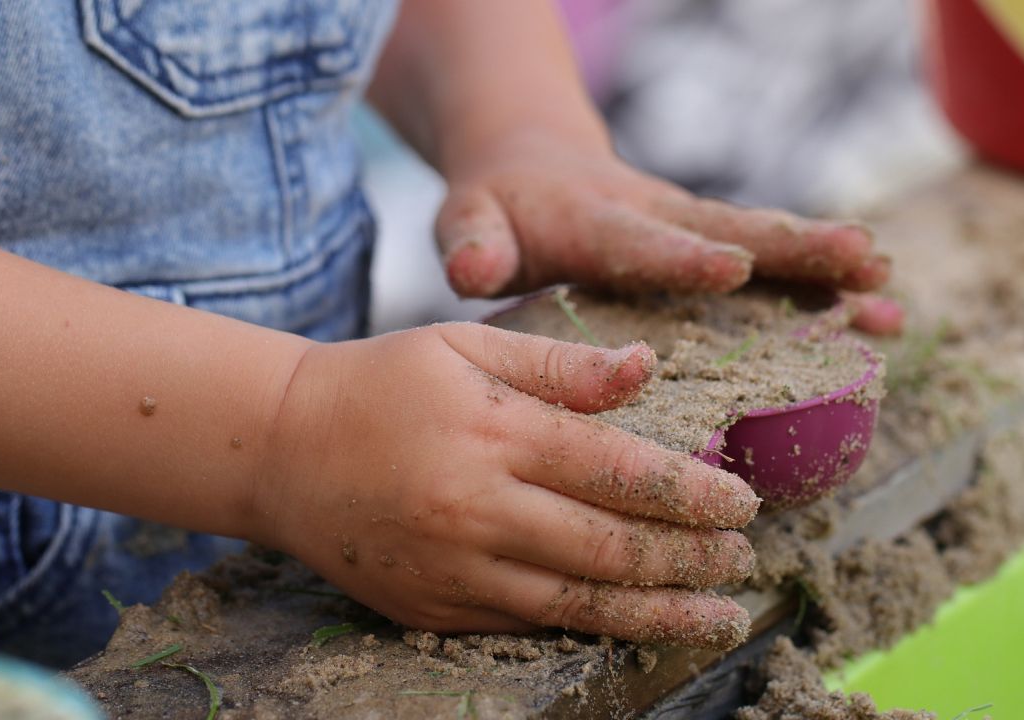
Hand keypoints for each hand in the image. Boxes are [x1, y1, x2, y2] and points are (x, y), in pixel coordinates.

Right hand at [254, 323, 759, 647]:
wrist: (281, 450)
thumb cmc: (382, 383)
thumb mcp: (466, 345)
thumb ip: (560, 364)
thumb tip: (648, 368)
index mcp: (495, 431)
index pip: (620, 471)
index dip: (693, 493)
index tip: (743, 502)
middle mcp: (479, 507)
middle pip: (611, 547)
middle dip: (691, 559)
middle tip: (741, 558)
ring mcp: (454, 568)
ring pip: (579, 604)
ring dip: (660, 613)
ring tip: (719, 616)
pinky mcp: (433, 608)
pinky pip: (527, 625)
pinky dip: (590, 628)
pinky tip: (634, 625)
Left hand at [435, 129, 903, 334]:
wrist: (533, 163)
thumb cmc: (499, 208)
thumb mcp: (470, 220)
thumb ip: (473, 243)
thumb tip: (472, 268)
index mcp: (596, 222)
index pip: (641, 241)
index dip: (683, 257)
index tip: (732, 267)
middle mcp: (658, 219)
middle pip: (732, 231)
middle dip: (795, 249)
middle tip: (861, 260)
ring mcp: (692, 230)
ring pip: (767, 246)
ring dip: (827, 268)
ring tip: (889, 292)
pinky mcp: (712, 244)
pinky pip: (774, 265)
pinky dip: (826, 288)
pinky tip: (882, 315)